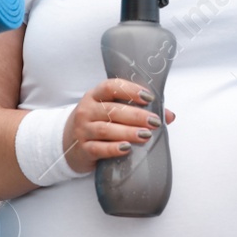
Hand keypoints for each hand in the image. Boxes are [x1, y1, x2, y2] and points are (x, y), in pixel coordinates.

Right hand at [61, 77, 175, 174]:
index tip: (148, 97)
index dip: (130, 90)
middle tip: (155, 121)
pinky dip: (113, 148)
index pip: (111, 87)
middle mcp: (86, 110)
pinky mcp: (83, 149)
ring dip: (128, 132)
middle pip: (112, 110)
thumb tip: (170, 116)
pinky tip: (127, 148)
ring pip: (106, 129)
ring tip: (146, 135)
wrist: (66, 144)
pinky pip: (99, 148)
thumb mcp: (111, 112)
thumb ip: (139, 110)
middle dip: (136, 115)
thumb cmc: (96, 124)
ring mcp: (83, 130)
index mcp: (94, 96)